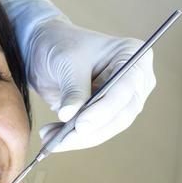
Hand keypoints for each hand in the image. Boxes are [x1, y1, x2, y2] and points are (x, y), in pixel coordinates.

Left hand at [0, 0, 155, 151]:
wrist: (45, 46)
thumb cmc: (60, 43)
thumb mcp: (66, 62)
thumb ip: (73, 89)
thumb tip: (70, 118)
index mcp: (133, 54)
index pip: (126, 88)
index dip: (105, 109)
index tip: (81, 125)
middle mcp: (136, 78)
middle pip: (121, 113)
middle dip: (91, 129)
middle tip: (63, 139)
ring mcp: (124, 98)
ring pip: (109, 127)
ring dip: (79, 137)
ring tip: (49, 138)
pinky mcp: (108, 112)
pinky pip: (96, 130)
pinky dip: (74, 137)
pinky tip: (51, 136)